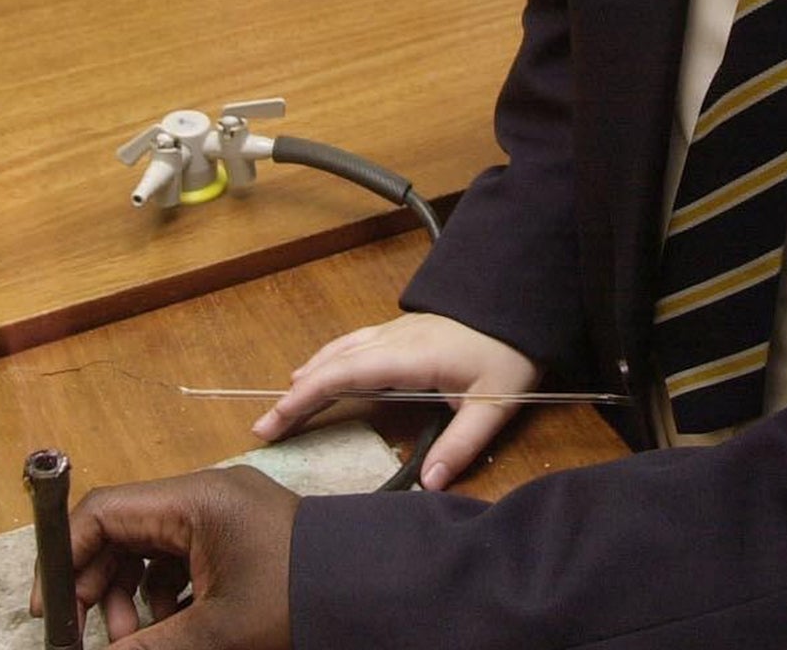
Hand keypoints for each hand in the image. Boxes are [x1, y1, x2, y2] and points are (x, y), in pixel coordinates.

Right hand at [32, 467, 296, 648]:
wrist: (368, 590)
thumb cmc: (296, 598)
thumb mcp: (213, 631)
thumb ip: (144, 648)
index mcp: (195, 500)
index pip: (104, 512)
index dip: (64, 558)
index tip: (50, 612)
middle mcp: (203, 497)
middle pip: (119, 534)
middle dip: (98, 591)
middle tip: (95, 641)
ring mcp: (220, 516)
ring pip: (146, 554)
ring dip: (130, 602)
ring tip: (141, 642)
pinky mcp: (234, 538)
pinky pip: (177, 564)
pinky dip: (163, 599)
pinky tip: (172, 632)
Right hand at [252, 312, 540, 490]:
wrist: (523, 304)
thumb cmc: (510, 351)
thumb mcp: (495, 402)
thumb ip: (461, 443)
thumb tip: (428, 484)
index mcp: (409, 356)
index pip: (343, 375)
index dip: (304, 399)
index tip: (272, 422)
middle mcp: (395, 339)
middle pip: (333, 364)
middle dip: (295, 395)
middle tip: (263, 427)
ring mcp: (399, 331)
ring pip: (342, 349)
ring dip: (311, 375)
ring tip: (285, 403)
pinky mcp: (407, 331)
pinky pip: (355, 343)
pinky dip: (330, 360)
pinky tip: (324, 369)